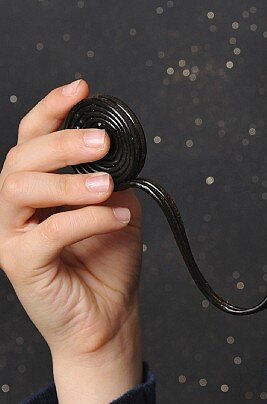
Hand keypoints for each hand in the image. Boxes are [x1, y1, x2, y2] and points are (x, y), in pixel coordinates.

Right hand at [0, 79, 142, 360]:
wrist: (108, 316)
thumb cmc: (107, 261)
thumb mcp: (117, 203)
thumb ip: (111, 173)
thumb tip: (116, 146)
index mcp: (37, 184)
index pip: (31, 136)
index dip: (51, 108)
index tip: (80, 88)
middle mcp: (16, 205)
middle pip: (21, 157)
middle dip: (61, 142)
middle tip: (102, 142)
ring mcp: (13, 234)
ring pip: (20, 189)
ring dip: (67, 181)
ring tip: (107, 185)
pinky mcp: (20, 264)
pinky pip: (47, 233)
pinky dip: (87, 219)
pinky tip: (117, 217)